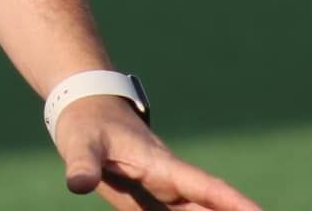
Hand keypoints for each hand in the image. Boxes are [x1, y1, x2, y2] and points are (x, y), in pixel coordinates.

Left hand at [55, 98, 263, 210]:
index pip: (205, 187)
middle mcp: (169, 182)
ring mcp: (162, 193)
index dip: (234, 202)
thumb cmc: (86, 123)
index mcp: (161, 166)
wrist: (86, 110)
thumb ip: (82, 164)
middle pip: (210, 208)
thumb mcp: (79, 142)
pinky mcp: (149, 202)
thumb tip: (77, 184)